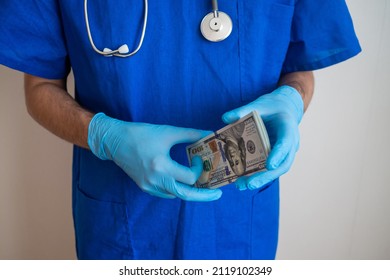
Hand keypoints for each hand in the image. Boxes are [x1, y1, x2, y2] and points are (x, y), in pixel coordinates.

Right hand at [88, 113, 221, 200]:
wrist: (114, 141)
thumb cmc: (141, 134)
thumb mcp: (167, 131)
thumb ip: (190, 134)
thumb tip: (209, 134)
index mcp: (161, 165)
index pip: (189, 177)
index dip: (199, 169)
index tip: (199, 157)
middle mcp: (155, 179)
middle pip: (185, 195)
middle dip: (203, 196)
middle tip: (217, 194)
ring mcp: (148, 186)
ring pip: (175, 195)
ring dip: (189, 191)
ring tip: (202, 185)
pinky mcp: (144, 186)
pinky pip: (165, 194)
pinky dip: (176, 190)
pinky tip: (182, 182)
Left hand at [222, 85, 303, 189]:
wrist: (284, 109)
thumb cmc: (272, 107)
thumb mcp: (258, 104)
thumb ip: (243, 110)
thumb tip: (225, 118)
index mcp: (288, 128)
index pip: (285, 143)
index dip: (278, 155)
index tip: (269, 166)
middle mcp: (291, 143)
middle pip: (283, 164)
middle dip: (266, 176)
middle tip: (250, 184)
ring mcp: (285, 153)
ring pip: (276, 170)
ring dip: (260, 179)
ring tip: (242, 185)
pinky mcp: (277, 157)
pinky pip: (270, 169)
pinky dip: (258, 175)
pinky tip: (242, 180)